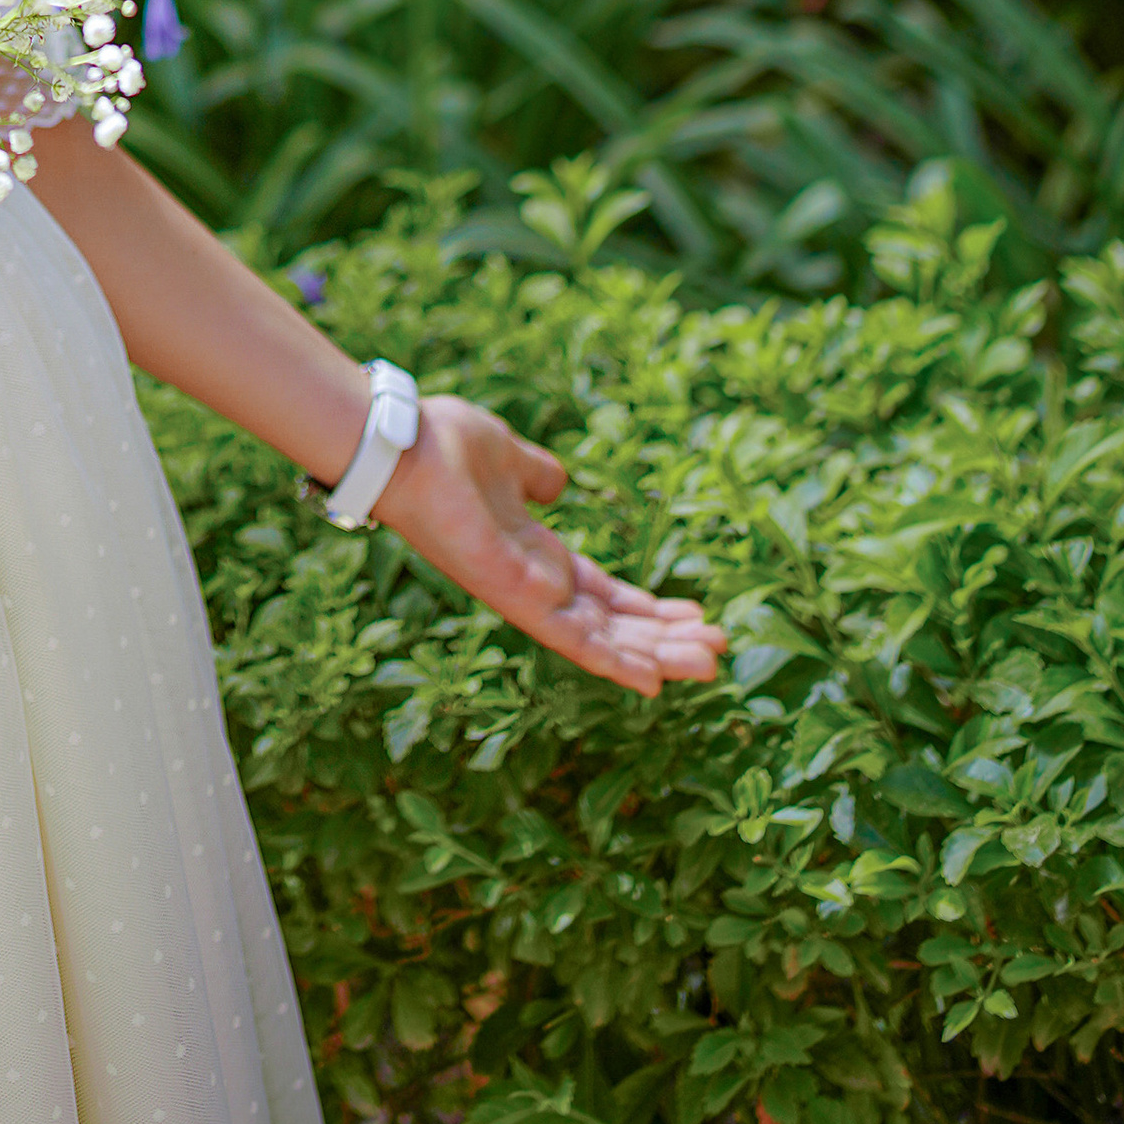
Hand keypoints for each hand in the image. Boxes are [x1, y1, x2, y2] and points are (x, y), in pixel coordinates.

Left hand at [374, 392, 725, 697]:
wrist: (405, 444)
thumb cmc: (444, 446)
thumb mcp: (507, 457)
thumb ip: (536, 475)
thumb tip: (559, 482)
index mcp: (535, 552)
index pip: (602, 593)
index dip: (647, 609)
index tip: (695, 615)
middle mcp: (533, 583)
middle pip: (612, 624)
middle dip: (665, 639)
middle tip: (718, 651)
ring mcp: (524, 594)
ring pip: (603, 641)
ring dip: (656, 655)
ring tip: (709, 667)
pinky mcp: (514, 596)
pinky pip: (571, 641)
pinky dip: (614, 662)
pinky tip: (654, 680)